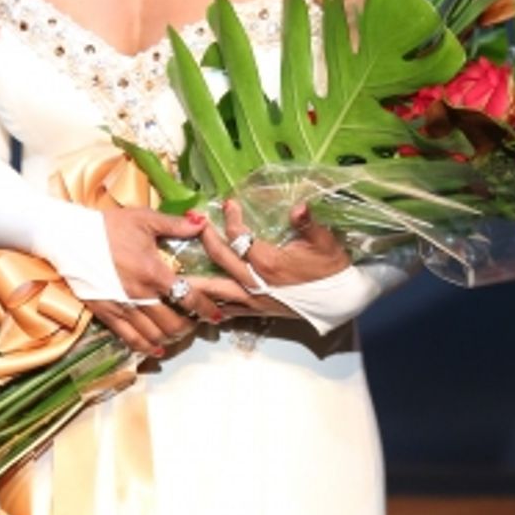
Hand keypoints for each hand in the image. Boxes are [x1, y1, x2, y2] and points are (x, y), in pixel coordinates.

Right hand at [93, 206, 247, 356]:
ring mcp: (123, 307)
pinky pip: (130, 338)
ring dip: (170, 338)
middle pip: (173, 323)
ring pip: (154, 335)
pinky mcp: (106, 313)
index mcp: (153, 272)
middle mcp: (140, 295)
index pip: (189, 297)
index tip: (217, 315)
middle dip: (190, 327)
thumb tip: (203, 223)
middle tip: (197, 323)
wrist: (70, 237)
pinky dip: (146, 347)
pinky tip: (156, 350)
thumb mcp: (144, 219)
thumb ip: (176, 225)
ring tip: (179, 334)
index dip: (206, 309)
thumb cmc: (108, 226)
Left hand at [188, 198, 351, 318]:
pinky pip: (228, 310)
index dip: (231, 218)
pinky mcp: (257, 311)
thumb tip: (299, 206)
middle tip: (193, 224)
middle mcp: (256, 281)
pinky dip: (211, 305)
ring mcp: (254, 299)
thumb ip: (308, 224)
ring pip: (217, 289)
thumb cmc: (331, 269)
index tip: (227, 203)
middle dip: (205, 239)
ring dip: (196, 279)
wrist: (339, 300)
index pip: (240, 237)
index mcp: (270, 262)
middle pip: (221, 258)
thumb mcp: (324, 242)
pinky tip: (196, 302)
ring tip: (176, 273)